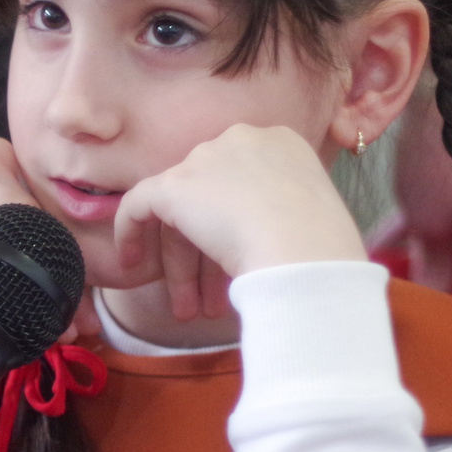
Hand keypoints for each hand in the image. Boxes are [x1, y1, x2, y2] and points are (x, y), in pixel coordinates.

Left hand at [112, 124, 365, 318]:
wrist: (305, 250)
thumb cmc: (321, 247)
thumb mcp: (310, 217)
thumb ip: (280, 211)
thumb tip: (258, 232)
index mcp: (281, 143)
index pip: (243, 185)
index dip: (234, 227)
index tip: (235, 261)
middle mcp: (241, 140)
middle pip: (211, 200)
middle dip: (207, 254)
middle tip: (210, 299)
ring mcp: (206, 160)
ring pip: (181, 212)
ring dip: (183, 266)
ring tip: (189, 311)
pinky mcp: (175, 185)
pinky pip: (138, 204)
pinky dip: (131, 232)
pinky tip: (132, 264)